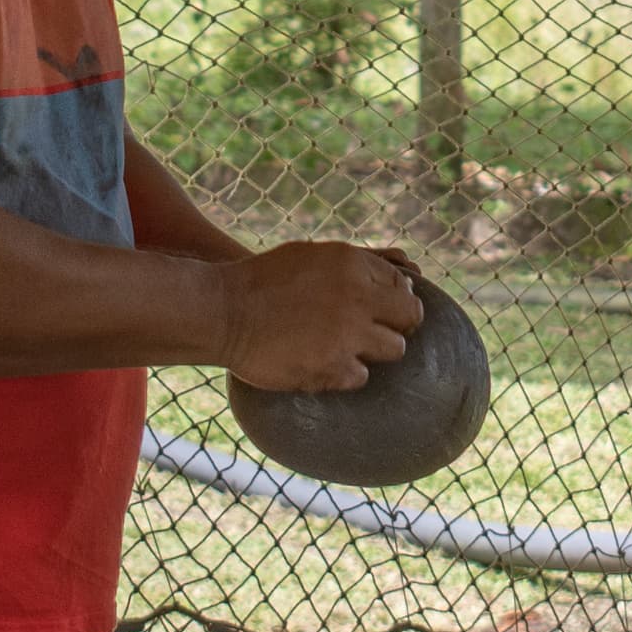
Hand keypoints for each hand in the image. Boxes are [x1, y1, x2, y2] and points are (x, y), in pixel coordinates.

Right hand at [221, 242, 422, 391]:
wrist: (222, 311)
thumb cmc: (262, 280)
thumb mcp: (310, 255)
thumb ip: (352, 265)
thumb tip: (397, 272)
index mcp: (352, 263)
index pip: (401, 282)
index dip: (395, 297)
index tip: (383, 308)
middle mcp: (358, 296)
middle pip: (410, 317)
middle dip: (397, 324)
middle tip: (376, 332)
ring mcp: (348, 334)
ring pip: (394, 349)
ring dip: (374, 351)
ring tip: (348, 349)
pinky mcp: (333, 367)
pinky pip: (361, 376)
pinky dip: (345, 373)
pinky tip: (324, 364)